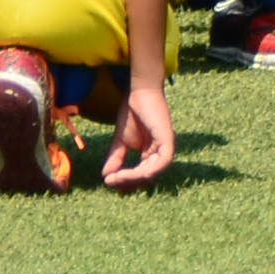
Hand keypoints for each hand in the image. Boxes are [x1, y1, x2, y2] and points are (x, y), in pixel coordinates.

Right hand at [100, 73, 174, 189]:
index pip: (141, 175)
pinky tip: (132, 173)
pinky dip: (148, 171)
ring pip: (153, 172)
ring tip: (118, 177)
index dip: (126, 181)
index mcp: (151, 154)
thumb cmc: (132, 112)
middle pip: (147, 177)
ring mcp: (166, 146)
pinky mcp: (168, 139)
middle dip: (128, 182)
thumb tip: (106, 176)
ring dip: (135, 178)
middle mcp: (160, 153)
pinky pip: (163, 162)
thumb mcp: (120, 140)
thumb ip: (116, 158)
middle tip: (112, 181)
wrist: (139, 91)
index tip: (109, 181)